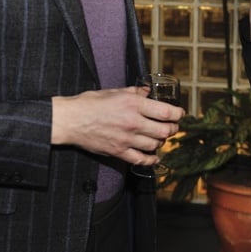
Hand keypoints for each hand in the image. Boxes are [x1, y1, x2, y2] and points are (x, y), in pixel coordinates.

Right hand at [50, 87, 183, 164]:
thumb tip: (148, 92)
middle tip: (171, 126)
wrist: (71, 120)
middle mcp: (133, 122)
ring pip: (155, 145)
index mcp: (133, 104)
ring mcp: (126, 139)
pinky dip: (151, 159)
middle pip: (165, 131)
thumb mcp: (114, 91)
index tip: (179, 114)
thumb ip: (134, 92)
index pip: (166, 112)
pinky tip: (154, 156)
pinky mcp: (118, 152)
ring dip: (161, 142)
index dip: (178, 114)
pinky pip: (141, 160)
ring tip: (159, 138)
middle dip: (172, 129)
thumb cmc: (90, 103)